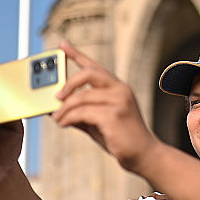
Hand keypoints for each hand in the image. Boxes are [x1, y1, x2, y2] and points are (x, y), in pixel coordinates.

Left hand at [52, 41, 158, 171]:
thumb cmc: (121, 138)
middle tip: (55, 96)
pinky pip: (83, 112)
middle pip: (88, 73)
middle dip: (67, 83)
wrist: (144, 155)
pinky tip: (63, 124)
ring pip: (82, 96)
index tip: (62, 45)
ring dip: (64, 108)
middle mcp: (120, 89)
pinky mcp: (114, 116)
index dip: (77, 54)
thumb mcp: (98, 121)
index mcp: (118, 87)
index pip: (94, 66)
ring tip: (56, 118)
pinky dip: (69, 118)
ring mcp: (119, 101)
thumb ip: (81, 112)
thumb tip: (56, 108)